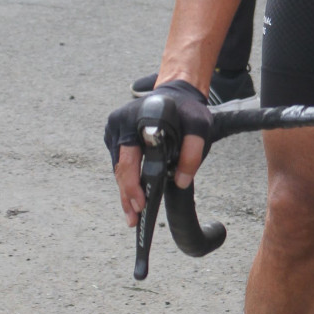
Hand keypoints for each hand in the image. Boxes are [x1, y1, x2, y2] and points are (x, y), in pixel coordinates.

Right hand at [105, 83, 213, 227]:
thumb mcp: (200, 126)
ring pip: (118, 167)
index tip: (141, 204)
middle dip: (128, 195)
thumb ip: (193, 152)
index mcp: (137, 117)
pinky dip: (127, 179)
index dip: (134, 184)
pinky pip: (119, 162)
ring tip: (133, 215)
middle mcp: (120, 121)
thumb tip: (181, 181)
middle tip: (135, 219)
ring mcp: (114, 128)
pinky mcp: (114, 135)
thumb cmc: (187, 111)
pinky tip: (132, 196)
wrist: (175, 95)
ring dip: (126, 190)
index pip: (131, 157)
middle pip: (121, 166)